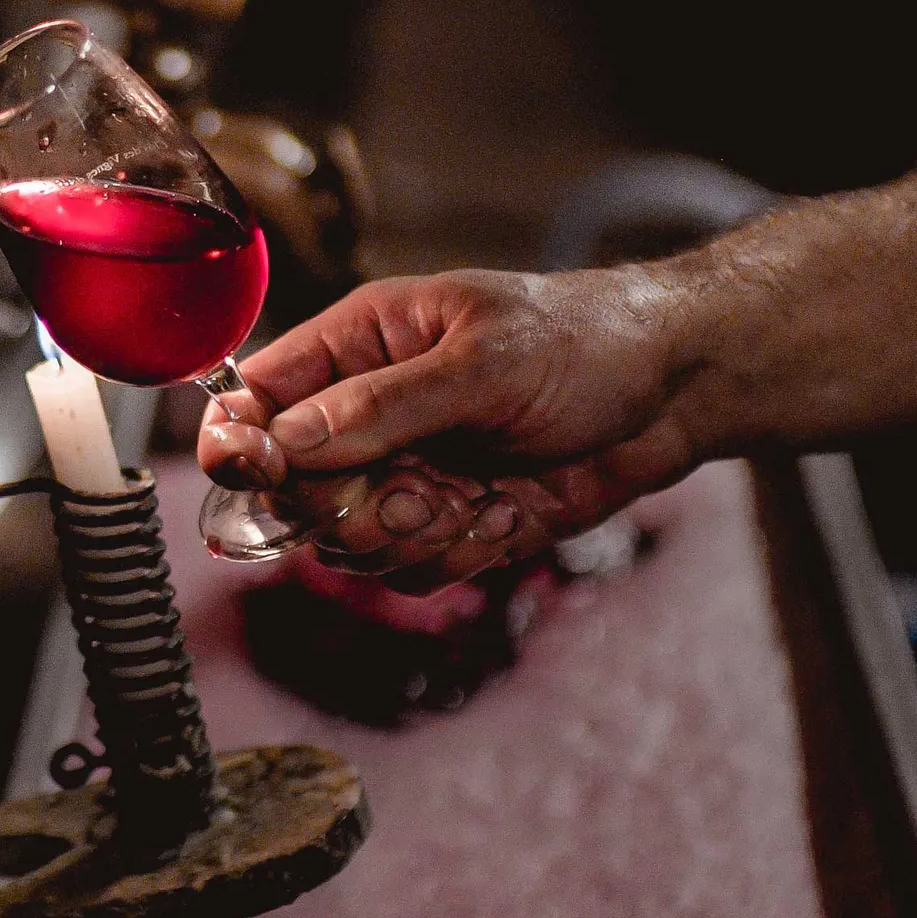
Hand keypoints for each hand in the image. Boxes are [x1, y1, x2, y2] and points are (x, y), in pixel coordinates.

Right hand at [198, 268, 701, 589]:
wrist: (672, 394)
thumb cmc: (582, 343)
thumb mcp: (483, 361)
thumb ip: (382, 405)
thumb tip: (286, 440)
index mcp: (358, 348)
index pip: (258, 402)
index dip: (245, 445)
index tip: (262, 472)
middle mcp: (369, 418)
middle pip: (294, 495)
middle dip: (352, 507)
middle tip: (416, 490)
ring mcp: (409, 476)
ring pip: (353, 547)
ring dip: (415, 536)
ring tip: (480, 495)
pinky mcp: (452, 527)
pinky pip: (415, 574)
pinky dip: (463, 555)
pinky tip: (510, 512)